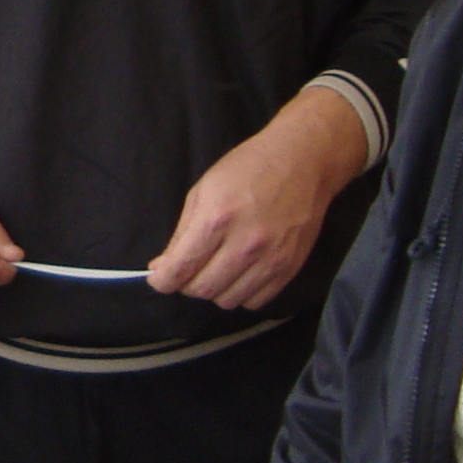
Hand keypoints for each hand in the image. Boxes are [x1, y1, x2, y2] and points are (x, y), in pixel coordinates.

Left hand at [148, 87, 365, 309]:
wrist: (303, 162)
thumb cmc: (247, 169)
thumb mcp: (203, 191)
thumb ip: (181, 233)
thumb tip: (162, 267)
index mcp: (216, 219)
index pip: (181, 269)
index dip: (162, 281)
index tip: (159, 279)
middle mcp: (244, 245)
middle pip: (203, 289)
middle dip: (186, 284)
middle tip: (188, 268)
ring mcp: (271, 259)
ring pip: (228, 300)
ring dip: (214, 290)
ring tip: (215, 268)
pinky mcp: (290, 268)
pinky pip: (255, 300)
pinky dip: (241, 292)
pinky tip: (240, 273)